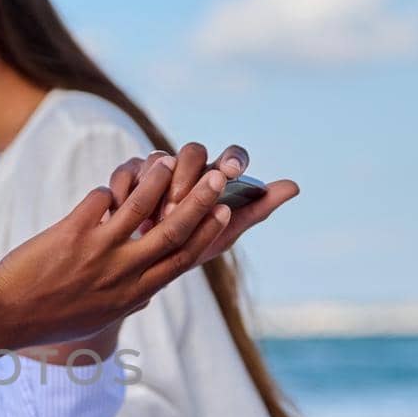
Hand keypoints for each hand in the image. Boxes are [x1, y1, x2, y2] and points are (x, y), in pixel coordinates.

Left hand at [0, 147, 276, 346]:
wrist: (3, 319)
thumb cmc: (48, 320)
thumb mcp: (97, 318)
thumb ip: (127, 302)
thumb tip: (148, 296)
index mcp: (134, 295)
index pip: (183, 259)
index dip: (208, 232)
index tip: (225, 211)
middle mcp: (123, 274)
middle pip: (174, 230)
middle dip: (201, 200)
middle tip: (219, 174)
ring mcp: (99, 253)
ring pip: (141, 208)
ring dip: (158, 180)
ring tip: (167, 160)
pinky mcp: (72, 235)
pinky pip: (100, 200)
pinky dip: (110, 189)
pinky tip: (112, 184)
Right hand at [109, 142, 298, 267]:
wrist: (146, 263)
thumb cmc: (192, 246)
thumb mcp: (222, 235)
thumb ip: (255, 210)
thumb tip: (295, 186)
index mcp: (219, 177)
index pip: (232, 156)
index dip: (232, 159)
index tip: (231, 171)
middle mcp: (190, 167)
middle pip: (193, 153)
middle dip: (187, 179)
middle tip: (180, 208)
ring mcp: (158, 169)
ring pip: (158, 158)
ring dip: (156, 186)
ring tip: (152, 218)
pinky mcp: (128, 175)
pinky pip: (127, 171)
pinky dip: (126, 189)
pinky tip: (122, 210)